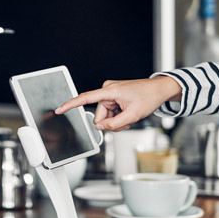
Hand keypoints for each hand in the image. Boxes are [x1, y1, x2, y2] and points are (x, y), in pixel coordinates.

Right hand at [54, 77, 181, 131]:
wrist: (159, 90)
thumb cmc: (148, 97)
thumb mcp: (133, 115)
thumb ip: (114, 124)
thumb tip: (101, 127)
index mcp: (109, 91)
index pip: (85, 98)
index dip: (70, 105)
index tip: (59, 110)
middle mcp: (107, 90)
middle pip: (99, 116)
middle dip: (110, 122)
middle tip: (125, 121)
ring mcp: (110, 93)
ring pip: (104, 116)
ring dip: (116, 120)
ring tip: (129, 116)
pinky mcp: (113, 97)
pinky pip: (109, 113)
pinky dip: (118, 117)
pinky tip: (127, 113)